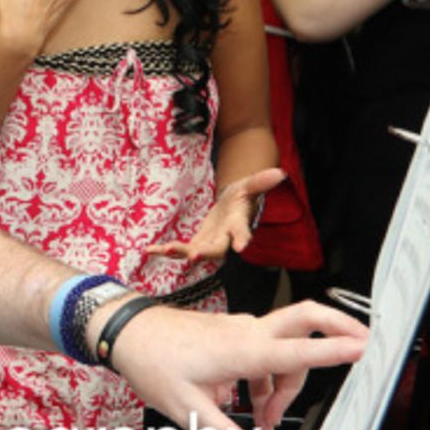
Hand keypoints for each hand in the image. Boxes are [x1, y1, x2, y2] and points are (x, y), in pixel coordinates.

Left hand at [111, 300, 368, 429]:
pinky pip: (264, 351)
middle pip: (304, 320)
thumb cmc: (151, 360)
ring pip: (283, 347)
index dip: (334, 351)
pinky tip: (249, 402)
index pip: (298, 351)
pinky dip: (268, 377)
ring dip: (287, 382)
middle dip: (338, 327)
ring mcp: (239, 328)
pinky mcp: (231, 333)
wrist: (124, 330)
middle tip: (362, 345)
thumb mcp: (186, 409)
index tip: (363, 349)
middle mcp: (246, 332)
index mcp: (242, 349)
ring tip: (266, 418)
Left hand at [147, 168, 283, 261]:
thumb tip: (279, 174)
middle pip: (216, 249)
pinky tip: (149, 250)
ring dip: (179, 252)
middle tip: (194, 256)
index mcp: (238, 223)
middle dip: (205, 253)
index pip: (242, 232)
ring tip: (163, 249)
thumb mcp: (249, 186)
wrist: (231, 207)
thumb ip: (260, 182)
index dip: (242, 238)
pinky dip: (165, 250)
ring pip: (195, 252)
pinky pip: (180, 249)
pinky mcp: (197, 243)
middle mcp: (224, 238)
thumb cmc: (242, 196)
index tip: (241, 247)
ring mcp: (209, 243)